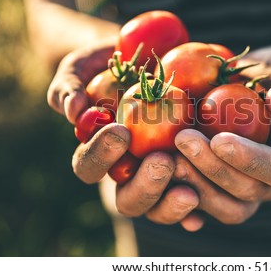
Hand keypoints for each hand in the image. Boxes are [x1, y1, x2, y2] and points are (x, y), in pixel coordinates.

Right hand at [47, 44, 203, 230]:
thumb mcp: (85, 66)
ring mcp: (159, 179)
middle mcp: (128, 173)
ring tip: (189, 191)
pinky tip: (201, 211)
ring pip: (158, 209)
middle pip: (127, 199)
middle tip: (162, 161)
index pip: (89, 166)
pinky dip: (194, 211)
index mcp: (98, 153)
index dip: (101, 155)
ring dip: (171, 205)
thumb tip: (72, 112)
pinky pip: (192, 202)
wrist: (155, 58)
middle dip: (144, 186)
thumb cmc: (114, 65)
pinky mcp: (188, 178)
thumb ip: (69, 85)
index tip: (121, 131)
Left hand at [173, 45, 270, 223]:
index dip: (251, 161)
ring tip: (167, 155)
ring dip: (194, 185)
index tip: (219, 139)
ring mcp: (252, 185)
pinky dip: (182, 193)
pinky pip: (205, 202)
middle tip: (182, 140)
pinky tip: (162, 176)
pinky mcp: (227, 183)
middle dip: (213, 170)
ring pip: (225, 206)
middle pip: (248, 193)